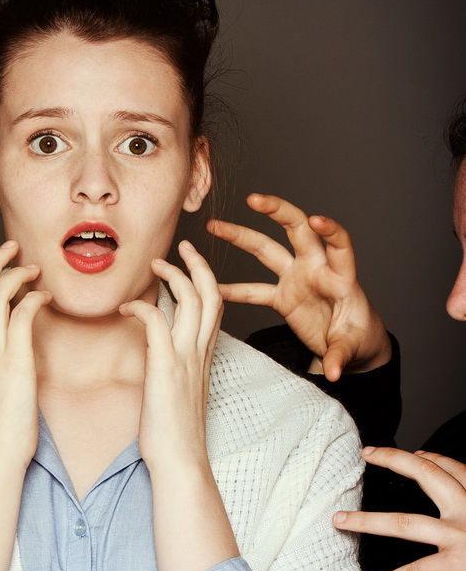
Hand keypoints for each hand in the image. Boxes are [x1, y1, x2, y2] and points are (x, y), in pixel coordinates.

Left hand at [120, 241, 236, 570]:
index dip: (205, 280)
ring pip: (193, 299)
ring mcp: (186, 358)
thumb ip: (172, 368)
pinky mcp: (167, 367)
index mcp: (204, 357)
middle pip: (211, 293)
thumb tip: (156, 354)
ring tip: (156, 262)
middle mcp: (200, 352)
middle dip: (198, 264)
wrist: (178, 462)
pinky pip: (157, 322)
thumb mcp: (176, 393)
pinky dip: (142, 306)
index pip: (213, 307)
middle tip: (183, 246)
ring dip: (174, 275)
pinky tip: (125, 306)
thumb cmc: (172, 434)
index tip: (190, 264)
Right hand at [207, 194, 390, 380]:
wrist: (351, 345)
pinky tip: (210, 285)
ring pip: (266, 250)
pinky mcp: (282, 296)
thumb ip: (340, 356)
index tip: (316, 219)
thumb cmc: (360, 339)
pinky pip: (253, 290)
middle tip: (255, 199)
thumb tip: (334, 372)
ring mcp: (296, 279)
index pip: (339, 244)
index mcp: (340, 277)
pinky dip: (232, 290)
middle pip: (297, 230)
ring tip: (214, 226)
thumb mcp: (354, 347)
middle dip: (277, 211)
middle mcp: (316, 269)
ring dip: (241, 236)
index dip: (330, 229)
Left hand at [334, 448, 465, 570]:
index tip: (415, 455)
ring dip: (367, 521)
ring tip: (340, 521)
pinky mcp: (456, 566)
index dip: (432, 459)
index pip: (455, 470)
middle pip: (429, 477)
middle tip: (369, 454)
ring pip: (404, 523)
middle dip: (395, 461)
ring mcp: (460, 538)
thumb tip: (458, 498)